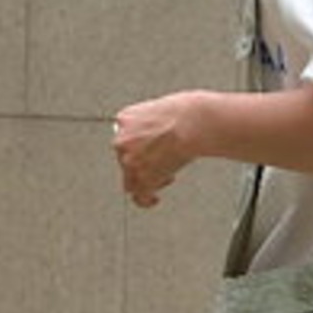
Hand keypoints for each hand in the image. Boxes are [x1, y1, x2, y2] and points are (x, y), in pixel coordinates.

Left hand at [112, 92, 201, 208]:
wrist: (191, 124)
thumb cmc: (186, 115)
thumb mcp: (160, 111)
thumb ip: (151, 126)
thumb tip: (157, 143)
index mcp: (124, 119)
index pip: (124, 140)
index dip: (140, 148)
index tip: (154, 150)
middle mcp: (121, 140)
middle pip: (126, 161)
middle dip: (145, 164)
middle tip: (166, 163)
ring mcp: (130, 160)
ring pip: (130, 179)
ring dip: (146, 181)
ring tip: (166, 178)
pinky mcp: (142, 178)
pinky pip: (139, 196)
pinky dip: (145, 200)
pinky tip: (155, 200)